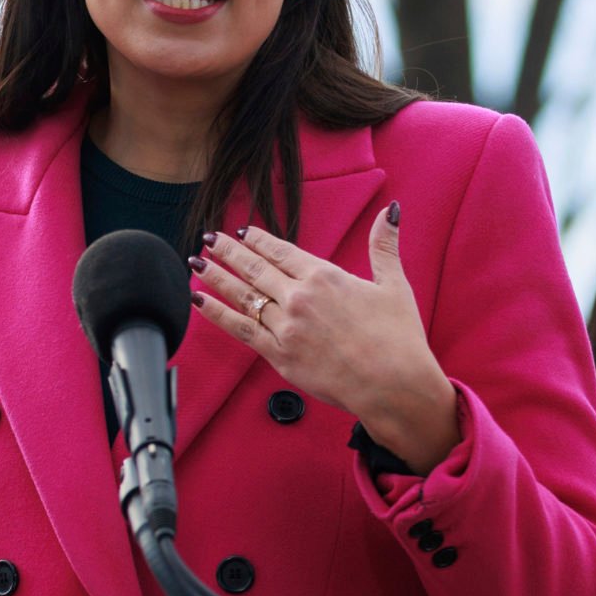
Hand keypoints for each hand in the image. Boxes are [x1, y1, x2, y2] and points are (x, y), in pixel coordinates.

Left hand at [189, 204, 461, 470]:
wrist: (392, 384)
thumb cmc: (398, 337)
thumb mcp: (394, 285)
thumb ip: (384, 247)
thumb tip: (392, 210)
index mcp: (325, 277)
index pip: (282, 251)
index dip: (260, 240)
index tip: (243, 231)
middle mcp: (299, 297)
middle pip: (255, 268)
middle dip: (229, 251)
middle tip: (209, 239)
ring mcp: (286, 326)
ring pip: (242, 296)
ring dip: (216, 277)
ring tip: (196, 263)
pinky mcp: (278, 355)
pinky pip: (239, 329)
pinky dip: (216, 313)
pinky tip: (198, 300)